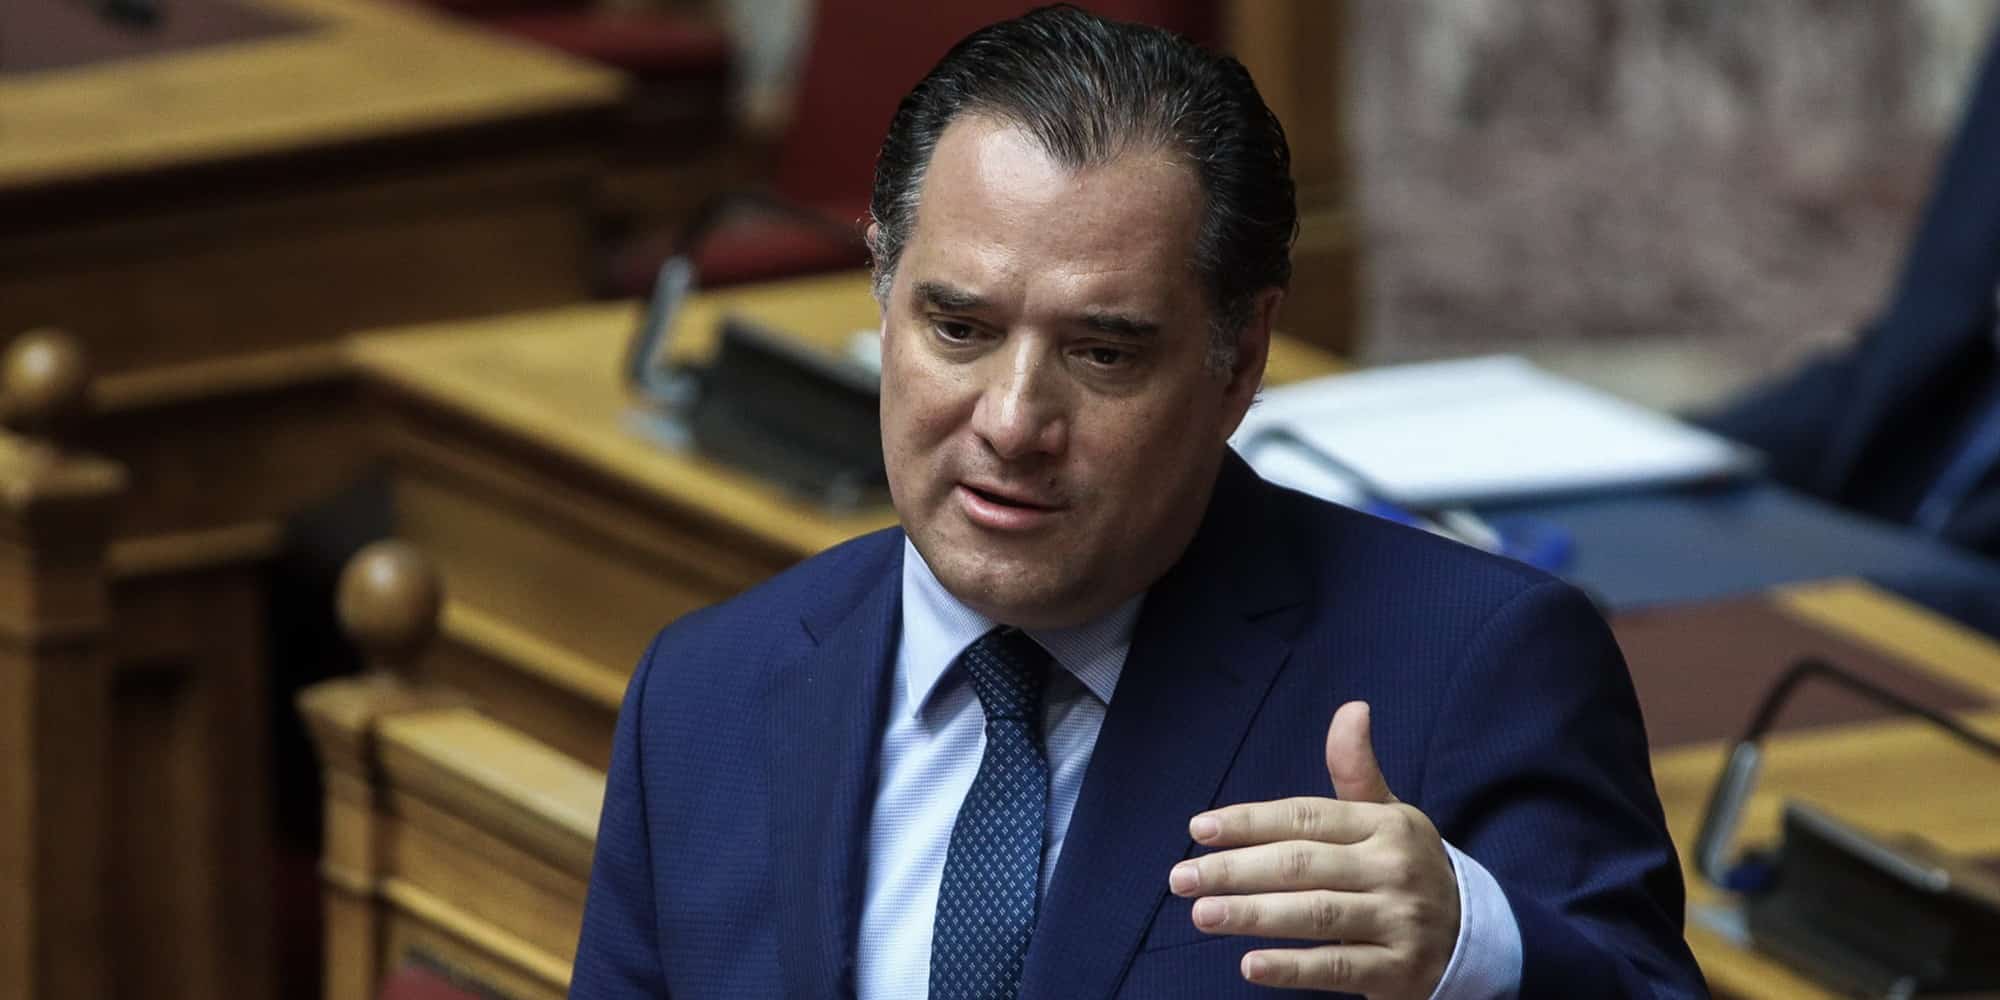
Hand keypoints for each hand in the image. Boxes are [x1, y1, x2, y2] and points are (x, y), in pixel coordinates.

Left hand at [1167, 702, 1460, 996]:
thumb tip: (1353, 707)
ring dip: (1252, 914)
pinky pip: (1336, 966)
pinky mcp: (1397, 971)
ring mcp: (1398, 921)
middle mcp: (1393, 868)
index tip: (1198, 829)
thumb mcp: (1388, 816)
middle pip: (1301, 864)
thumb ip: (1356, 770)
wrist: (1472, 938)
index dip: (1249, 822)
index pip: (1305, 818)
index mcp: (1385, 825)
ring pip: (1315, 914)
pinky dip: (1291, 967)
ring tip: (1202, 914)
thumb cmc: (1405, 867)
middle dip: (1235, 869)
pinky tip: (1249, 965)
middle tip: (1182, 878)